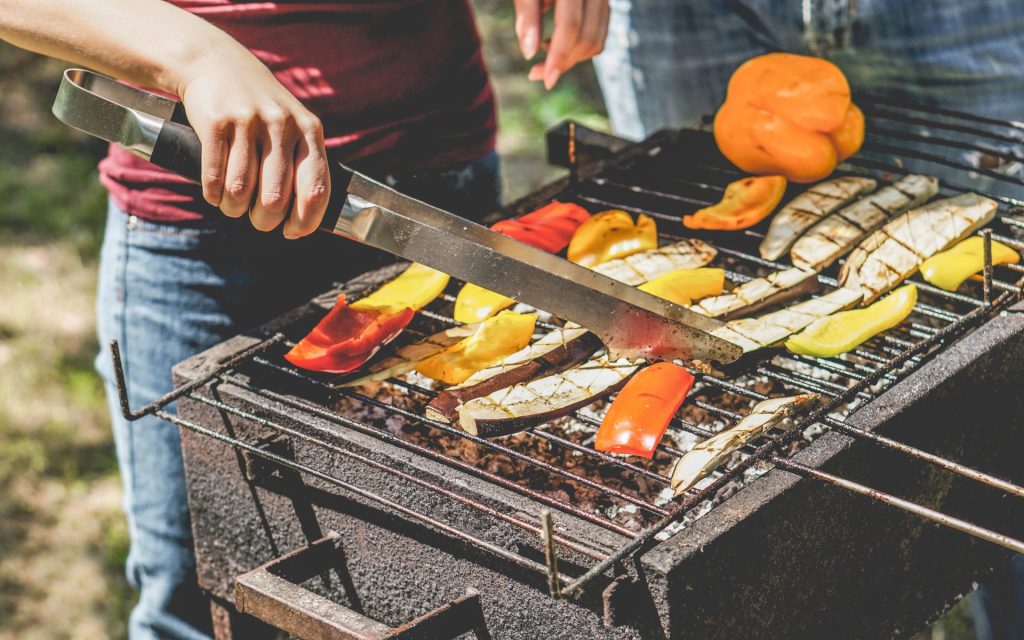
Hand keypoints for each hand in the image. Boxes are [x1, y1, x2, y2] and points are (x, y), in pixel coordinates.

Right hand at [176, 41, 328, 237]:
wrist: (214, 62)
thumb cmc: (260, 108)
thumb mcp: (292, 125)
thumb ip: (303, 164)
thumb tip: (305, 222)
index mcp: (309, 130)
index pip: (316, 189)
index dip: (305, 221)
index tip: (292, 232)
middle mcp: (282, 125)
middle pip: (275, 198)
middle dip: (264, 220)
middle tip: (258, 220)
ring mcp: (248, 121)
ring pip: (241, 191)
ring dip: (235, 209)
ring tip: (233, 206)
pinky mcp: (216, 122)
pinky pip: (214, 177)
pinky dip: (214, 195)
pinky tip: (216, 195)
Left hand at [514, 0, 608, 89]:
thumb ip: (527, 16)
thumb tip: (529, 54)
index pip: (571, 27)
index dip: (558, 57)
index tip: (544, 81)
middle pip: (587, 37)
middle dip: (563, 62)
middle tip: (536, 74)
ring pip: (597, 38)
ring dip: (572, 57)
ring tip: (543, 56)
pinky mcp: (602, 0)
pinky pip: (599, 32)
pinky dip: (579, 46)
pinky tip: (554, 43)